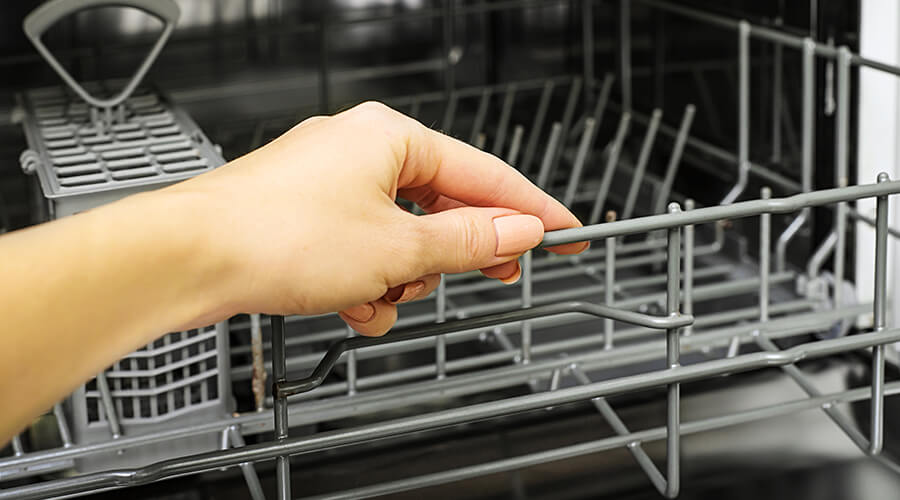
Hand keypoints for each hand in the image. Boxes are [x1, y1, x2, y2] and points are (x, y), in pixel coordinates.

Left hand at [173, 101, 587, 334]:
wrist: (189, 258)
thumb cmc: (278, 233)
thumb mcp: (398, 245)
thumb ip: (468, 241)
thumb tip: (517, 230)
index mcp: (390, 137)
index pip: (484, 173)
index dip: (530, 209)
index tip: (563, 232)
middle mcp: (360, 151)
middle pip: (441, 205)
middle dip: (456, 252)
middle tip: (496, 275)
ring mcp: (330, 185)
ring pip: (400, 236)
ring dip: (401, 275)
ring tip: (382, 295)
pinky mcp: (306, 217)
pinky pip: (362, 250)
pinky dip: (366, 282)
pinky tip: (352, 304)